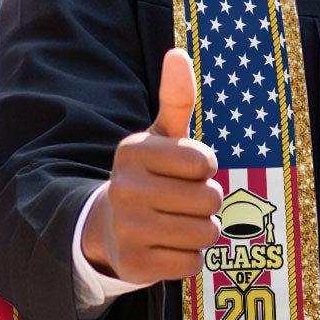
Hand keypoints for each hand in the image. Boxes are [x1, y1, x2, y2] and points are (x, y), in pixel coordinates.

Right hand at [82, 49, 223, 284]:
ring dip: (201, 230)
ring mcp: (125, 230)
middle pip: (210, 199)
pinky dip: (187, 257)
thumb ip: (176, 98)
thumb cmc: (151, 175)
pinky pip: (191, 263)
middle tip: (180, 201)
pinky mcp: (133, 266)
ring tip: (176, 222)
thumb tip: (178, 53)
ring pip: (205, 233)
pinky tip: (165, 247)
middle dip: (206, 202)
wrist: (109, 227)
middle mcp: (123, 189)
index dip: (205, 169)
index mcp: (132, 151)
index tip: (185, 170)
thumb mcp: (162, 136)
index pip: (205, 163)